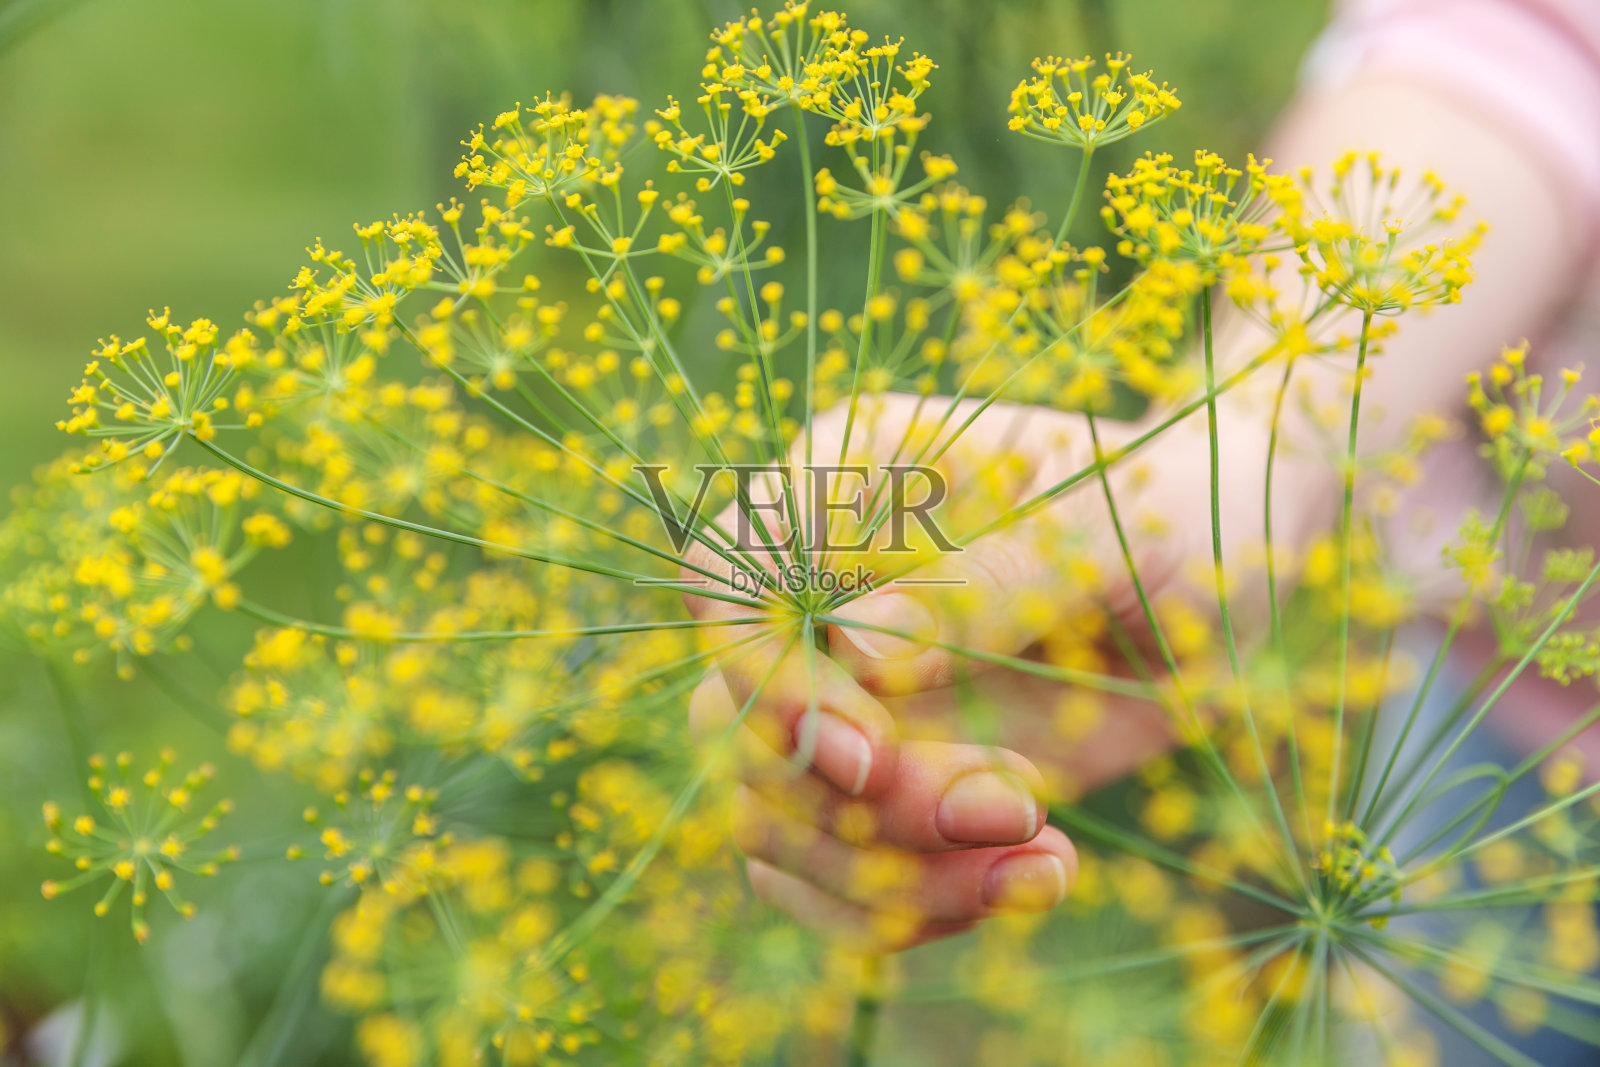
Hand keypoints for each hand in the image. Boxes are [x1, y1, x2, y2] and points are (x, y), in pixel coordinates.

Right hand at [683, 390, 1288, 947]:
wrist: (1221, 585)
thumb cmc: (1167, 514)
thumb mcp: (1104, 529)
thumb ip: (987, 577)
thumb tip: (861, 654)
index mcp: (846, 484)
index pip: (726, 577)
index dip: (765, 677)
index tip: (870, 756)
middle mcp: (819, 598)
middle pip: (732, 724)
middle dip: (855, 804)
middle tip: (1013, 804)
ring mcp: (842, 697)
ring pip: (771, 819)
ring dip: (890, 874)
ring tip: (1041, 858)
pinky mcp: (881, 783)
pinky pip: (825, 877)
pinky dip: (907, 909)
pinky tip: (1029, 881)